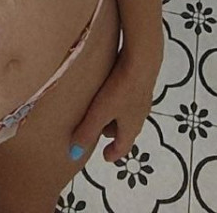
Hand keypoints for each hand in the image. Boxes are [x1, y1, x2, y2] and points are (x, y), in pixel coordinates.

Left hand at [68, 45, 161, 163]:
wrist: (141, 60)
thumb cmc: (120, 89)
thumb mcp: (100, 112)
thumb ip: (87, 132)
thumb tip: (74, 154)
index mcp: (131, 127)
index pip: (123, 147)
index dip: (114, 153)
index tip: (105, 156)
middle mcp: (140, 116)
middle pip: (125, 130)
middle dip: (112, 133)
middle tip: (99, 131)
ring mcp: (143, 99)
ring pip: (128, 113)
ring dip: (115, 116)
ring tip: (101, 109)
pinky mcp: (142, 83)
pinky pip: (129, 98)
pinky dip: (119, 100)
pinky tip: (110, 89)